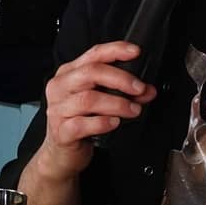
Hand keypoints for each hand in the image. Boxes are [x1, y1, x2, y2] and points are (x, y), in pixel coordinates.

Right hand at [36, 41, 155, 182]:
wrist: (62, 154)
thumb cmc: (80, 122)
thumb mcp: (102, 102)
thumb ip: (124, 93)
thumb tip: (147, 90)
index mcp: (69, 74)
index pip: (93, 54)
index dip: (116, 50)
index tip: (135, 52)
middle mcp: (60, 88)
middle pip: (91, 73)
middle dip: (121, 79)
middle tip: (139, 88)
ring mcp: (58, 110)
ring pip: (89, 99)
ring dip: (117, 103)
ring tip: (133, 109)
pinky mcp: (61, 132)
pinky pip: (82, 124)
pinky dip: (102, 122)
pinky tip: (114, 123)